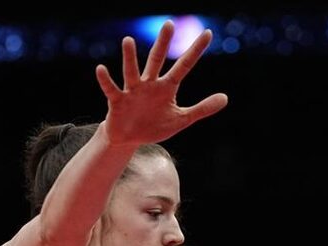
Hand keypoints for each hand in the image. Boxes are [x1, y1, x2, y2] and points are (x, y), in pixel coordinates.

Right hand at [95, 23, 227, 146]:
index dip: (195, 51)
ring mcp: (133, 91)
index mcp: (166, 87)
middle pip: (157, 60)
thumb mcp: (182, 119)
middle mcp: (149, 84)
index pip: (184, 66)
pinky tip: (101, 68)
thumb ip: (202, 108)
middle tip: (169, 24)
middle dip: (163, 44)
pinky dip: (106, 80)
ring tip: (128, 40)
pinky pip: (111, 89)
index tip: (208, 33)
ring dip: (130, 58)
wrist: (130, 138)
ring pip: (132, 71)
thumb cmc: (155, 125)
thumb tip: (226, 97)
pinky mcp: (117, 101)